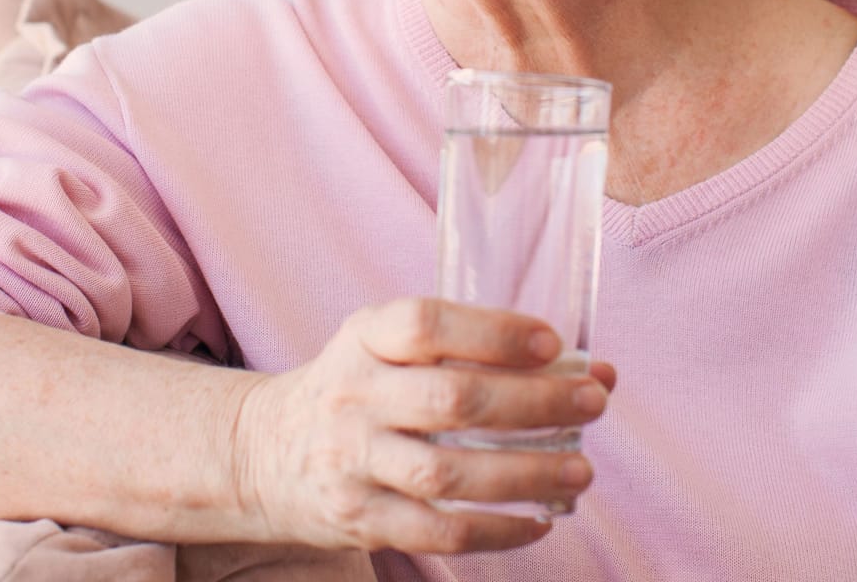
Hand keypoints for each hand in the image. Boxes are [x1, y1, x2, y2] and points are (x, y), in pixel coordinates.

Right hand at [229, 297, 614, 553]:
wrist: (263, 453)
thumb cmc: (355, 390)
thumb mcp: (386, 347)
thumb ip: (473, 350)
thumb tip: (591, 369)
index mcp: (364, 337)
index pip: (425, 325)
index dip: (493, 332)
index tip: (552, 344)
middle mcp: (354, 395)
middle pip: (450, 400)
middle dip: (534, 403)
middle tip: (593, 402)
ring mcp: (352, 461)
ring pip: (447, 473)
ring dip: (525, 474)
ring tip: (580, 469)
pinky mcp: (359, 517)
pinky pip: (437, 531)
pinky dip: (496, 531)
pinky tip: (537, 520)